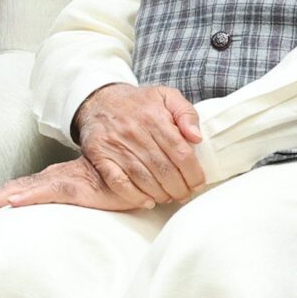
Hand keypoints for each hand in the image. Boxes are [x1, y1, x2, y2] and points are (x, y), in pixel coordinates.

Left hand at [0, 157, 160, 225]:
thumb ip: (69, 204)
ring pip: (22, 190)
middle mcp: (51, 179)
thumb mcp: (86, 197)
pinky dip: (29, 196)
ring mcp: (61, 181)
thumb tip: (52, 228)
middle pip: (12, 191)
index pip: (17, 192)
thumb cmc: (110, 185)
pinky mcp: (76, 187)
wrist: (133, 173)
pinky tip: (14, 203)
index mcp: (51, 182)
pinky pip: (48, 191)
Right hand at [73, 82, 206, 204]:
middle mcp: (134, 132)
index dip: (193, 173)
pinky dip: (134, 195)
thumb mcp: (166, 96)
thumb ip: (186, 113)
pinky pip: (118, 181)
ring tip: (169, 198)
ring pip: (143, 178)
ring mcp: (115, 145)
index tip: (198, 183)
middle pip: (164, 169)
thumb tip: (196, 137)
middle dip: (179, 188)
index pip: (181, 152)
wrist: (99, 100)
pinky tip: (147, 201)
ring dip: (160, 194)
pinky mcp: (100, 155)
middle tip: (185, 194)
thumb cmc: (138, 103)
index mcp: (154, 117)